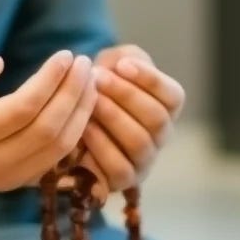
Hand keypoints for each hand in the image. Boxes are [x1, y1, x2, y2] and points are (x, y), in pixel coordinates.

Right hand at [0, 51, 98, 191]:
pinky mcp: (11, 184)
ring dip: (80, 114)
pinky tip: (81, 108)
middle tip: (86, 63)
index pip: (23, 109)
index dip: (50, 81)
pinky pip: (54, 162)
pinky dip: (74, 135)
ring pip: (58, 150)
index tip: (66, 55)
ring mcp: (3, 180)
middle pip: (48, 130)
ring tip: (89, 81)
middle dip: (73, 94)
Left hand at [77, 44, 185, 197]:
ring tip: (90, 101)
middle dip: (126, 95)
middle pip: (157, 119)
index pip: (173, 96)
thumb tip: (123, 65)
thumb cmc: (96, 88)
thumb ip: (123, 58)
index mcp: (164, 107)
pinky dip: (102, 146)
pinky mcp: (121, 181)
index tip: (122, 65)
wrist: (66, 120)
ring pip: (140, 143)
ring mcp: (143, 161)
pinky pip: (119, 168)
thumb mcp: (111, 65)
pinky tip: (85, 127)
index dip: (151, 80)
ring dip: (113, 118)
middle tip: (97, 78)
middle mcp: (159, 136)